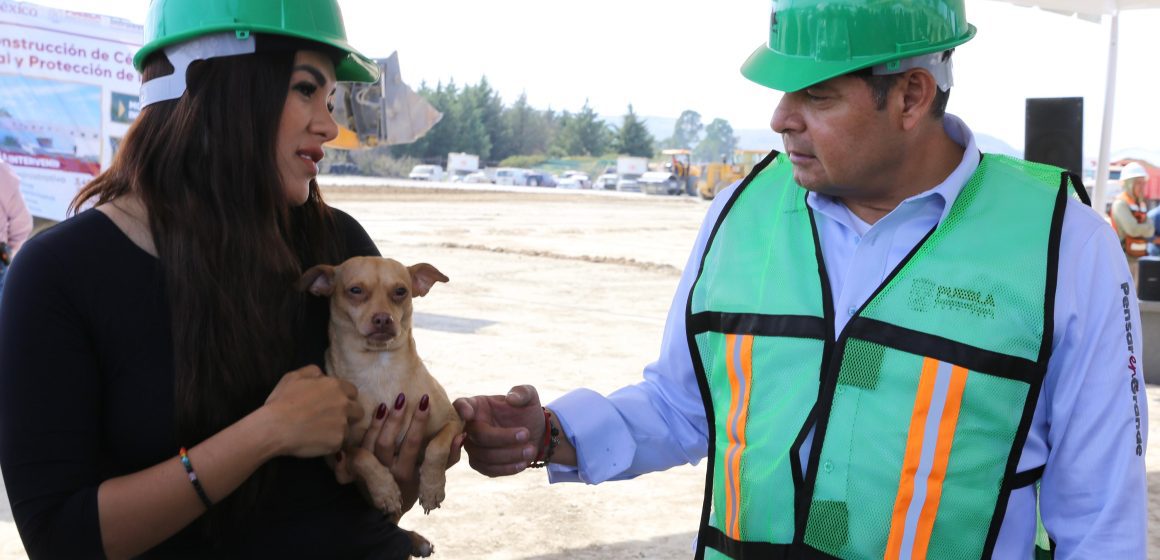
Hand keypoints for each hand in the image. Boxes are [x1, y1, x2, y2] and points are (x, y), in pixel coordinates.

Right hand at [262, 365, 362, 457]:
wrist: (274, 428)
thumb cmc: (282, 401)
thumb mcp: (293, 377)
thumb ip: (313, 372)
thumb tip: (322, 375)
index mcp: (335, 386)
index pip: (353, 391)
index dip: (345, 397)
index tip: (334, 403)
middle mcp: (344, 404)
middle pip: (358, 411)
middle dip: (349, 414)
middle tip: (332, 419)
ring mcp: (342, 424)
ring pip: (349, 428)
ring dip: (339, 430)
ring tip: (322, 432)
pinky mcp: (337, 442)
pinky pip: (339, 443)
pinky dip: (331, 443)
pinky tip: (317, 442)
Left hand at [340, 393, 465, 514]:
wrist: (383, 511)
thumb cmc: (413, 487)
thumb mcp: (433, 477)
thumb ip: (449, 457)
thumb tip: (460, 435)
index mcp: (409, 474)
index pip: (414, 445)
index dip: (419, 423)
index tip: (425, 402)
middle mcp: (389, 473)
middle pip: (389, 442)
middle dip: (398, 418)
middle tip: (404, 397)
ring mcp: (371, 470)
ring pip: (373, 443)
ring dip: (382, 421)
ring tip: (391, 402)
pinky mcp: (357, 468)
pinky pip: (361, 445)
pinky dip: (368, 428)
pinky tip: (377, 411)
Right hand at [453, 385, 542, 476]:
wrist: (534, 433)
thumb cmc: (526, 411)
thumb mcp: (529, 397)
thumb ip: (522, 392)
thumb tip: (511, 399)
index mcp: (477, 405)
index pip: (461, 405)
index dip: (461, 409)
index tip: (468, 413)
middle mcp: (470, 427)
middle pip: (477, 436)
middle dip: (503, 437)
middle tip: (526, 434)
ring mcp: (473, 446)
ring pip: (483, 456)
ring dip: (508, 455)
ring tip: (530, 450)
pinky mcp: (481, 464)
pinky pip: (488, 469)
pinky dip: (507, 468)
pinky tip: (523, 463)